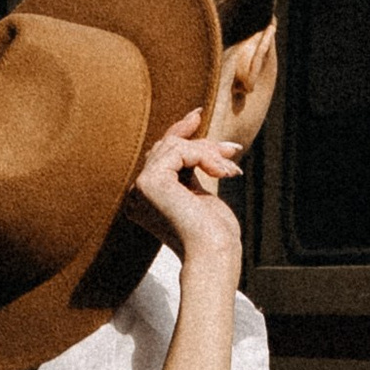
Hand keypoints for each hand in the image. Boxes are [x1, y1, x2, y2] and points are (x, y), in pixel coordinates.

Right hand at [127, 110, 244, 275]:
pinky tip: (222, 173)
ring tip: (230, 170)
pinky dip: (205, 156)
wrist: (213, 254)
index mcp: (147, 199)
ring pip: (174, 146)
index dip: (178, 132)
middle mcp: (137, 193)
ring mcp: (140, 187)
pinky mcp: (149, 182)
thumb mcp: (202, 195)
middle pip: (167, 147)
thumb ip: (192, 171)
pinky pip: (179, 151)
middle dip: (202, 143)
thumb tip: (200, 141)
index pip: (160, 155)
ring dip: (209, 153)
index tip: (198, 115)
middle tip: (232, 149)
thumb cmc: (214, 235)